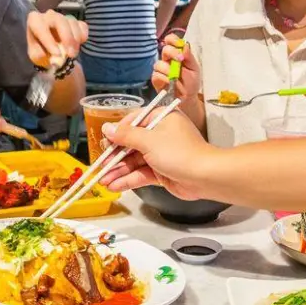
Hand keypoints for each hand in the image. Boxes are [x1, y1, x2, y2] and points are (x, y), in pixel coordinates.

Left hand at [25, 10, 87, 68]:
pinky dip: (83, 35)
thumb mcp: (36, 56)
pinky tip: (80, 44)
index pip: (40, 27)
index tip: (57, 54)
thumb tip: (53, 56)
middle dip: (67, 38)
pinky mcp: (75, 22)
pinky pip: (82, 25)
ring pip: (72, 23)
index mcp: (34, 20)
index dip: (49, 40)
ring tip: (73, 54)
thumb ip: (41, 55)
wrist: (50, 52)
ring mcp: (63, 17)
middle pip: (60, 21)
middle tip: (70, 54)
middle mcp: (49, 15)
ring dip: (75, 40)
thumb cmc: (40, 51)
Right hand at [98, 109, 216, 198]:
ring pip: (134, 161)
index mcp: (160, 118)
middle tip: (100, 164)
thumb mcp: (149, 140)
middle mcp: (160, 135)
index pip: (133, 122)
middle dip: (115, 156)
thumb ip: (126, 135)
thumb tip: (107, 128)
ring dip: (118, 171)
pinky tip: (114, 186)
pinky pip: (141, 174)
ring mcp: (161, 154)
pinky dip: (128, 179)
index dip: (117, 134)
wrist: (205, 176)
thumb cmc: (181, 152)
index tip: (105, 143)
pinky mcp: (162, 171)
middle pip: (131, 144)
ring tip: (103, 180)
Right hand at [150, 34, 200, 100]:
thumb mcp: (195, 70)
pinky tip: (170, 82)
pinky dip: (164, 78)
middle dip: (172, 53)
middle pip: (164, 49)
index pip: (171, 41)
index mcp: (177, 54)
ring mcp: (161, 70)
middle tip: (180, 59)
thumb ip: (190, 58)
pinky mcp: (156, 80)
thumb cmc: (191, 83)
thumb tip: (185, 45)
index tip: (179, 45)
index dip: (173, 40)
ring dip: (168, 69)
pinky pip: (156, 75)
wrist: (188, 99)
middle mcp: (167, 60)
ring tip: (177, 76)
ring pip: (159, 63)